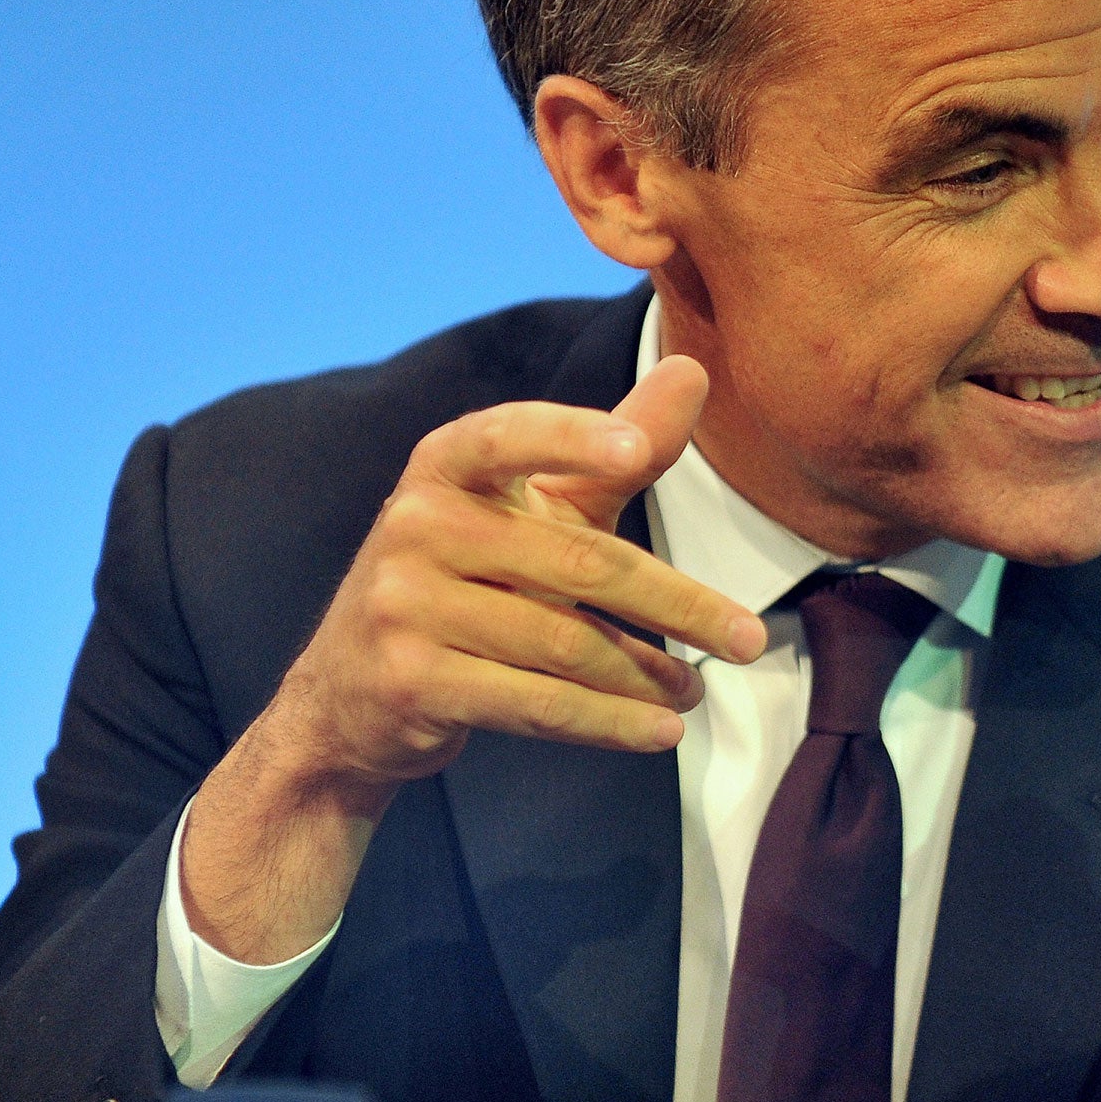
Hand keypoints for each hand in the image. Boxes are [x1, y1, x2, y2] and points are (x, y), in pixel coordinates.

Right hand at [260, 353, 763, 794]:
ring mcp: (404, 605)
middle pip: (577, 562)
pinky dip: (606, 722)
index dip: (571, 437)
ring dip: (646, 676)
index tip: (632, 450)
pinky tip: (659, 731)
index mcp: (447, 465)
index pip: (512, 435)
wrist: (350, 694)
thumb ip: (614, 450)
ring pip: (562, 643)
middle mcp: (416, 524)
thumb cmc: (473, 578)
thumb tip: (695, 370)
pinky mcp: (409, 680)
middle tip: (750, 639)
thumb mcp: (537, 509)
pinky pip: (533, 702)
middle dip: (677, 605)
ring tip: (697, 694)